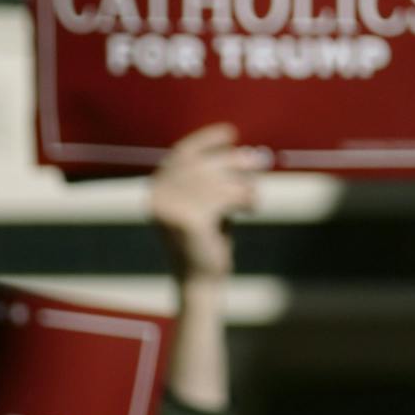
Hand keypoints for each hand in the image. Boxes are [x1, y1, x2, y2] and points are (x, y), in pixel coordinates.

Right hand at [150, 123, 267, 283]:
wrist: (199, 282)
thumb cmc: (205, 241)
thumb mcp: (203, 204)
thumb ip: (210, 179)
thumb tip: (243, 151)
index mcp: (155, 190)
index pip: (181, 153)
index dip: (206, 139)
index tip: (230, 133)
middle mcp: (157, 197)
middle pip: (203, 164)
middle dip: (233, 160)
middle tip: (259, 161)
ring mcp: (170, 209)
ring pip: (218, 180)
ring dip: (243, 185)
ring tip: (252, 196)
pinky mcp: (189, 221)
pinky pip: (226, 197)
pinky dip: (245, 199)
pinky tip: (251, 209)